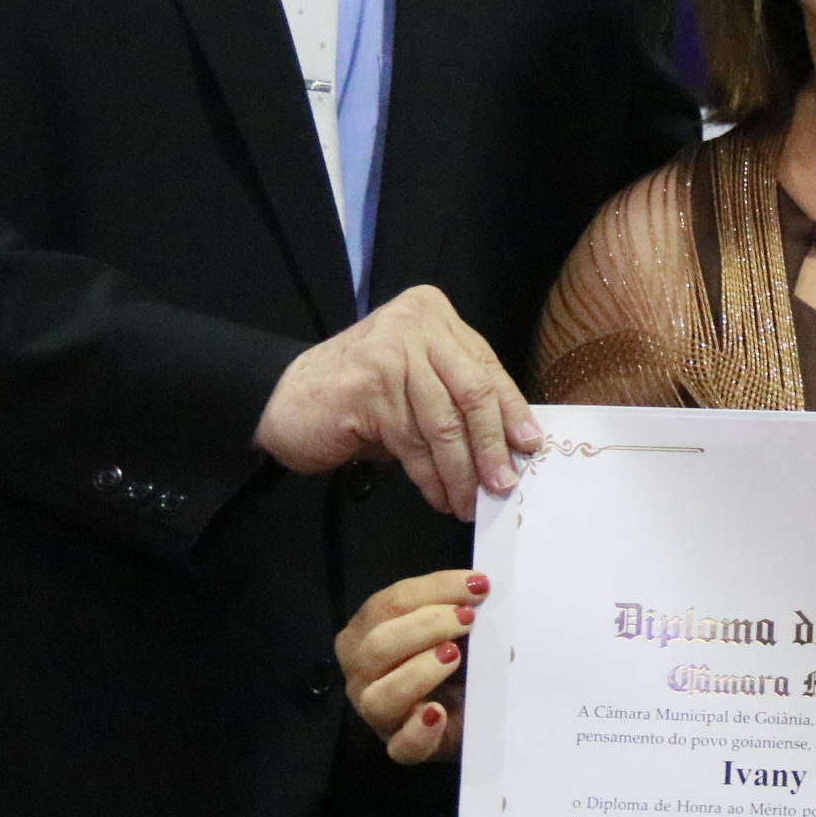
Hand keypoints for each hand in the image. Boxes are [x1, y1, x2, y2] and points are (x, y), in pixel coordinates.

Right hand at [254, 285, 540, 519]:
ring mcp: (391, 351)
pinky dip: (431, 476)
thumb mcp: (418, 384)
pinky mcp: (368, 386)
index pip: (486, 367)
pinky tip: (440, 497)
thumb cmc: (360, 396)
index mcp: (435, 313)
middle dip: (492, 445)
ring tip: (471, 503)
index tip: (531, 447)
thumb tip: (513, 444)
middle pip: (472, 391)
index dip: (512, 411)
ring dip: (462, 471)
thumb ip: (458, 398)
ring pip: (444, 423)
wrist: (285, 402)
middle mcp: (416, 323)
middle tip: (504, 485)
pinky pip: (413, 442)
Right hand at [337, 569, 486, 763]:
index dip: (434, 590)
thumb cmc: (455, 660)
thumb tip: (480, 594)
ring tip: (454, 657)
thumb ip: (460, 609)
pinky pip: (402, 746)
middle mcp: (362, 671)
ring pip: (380, 695)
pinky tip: (439, 713)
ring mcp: (377, 713)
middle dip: (426, 626)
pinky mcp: (401, 747)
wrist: (470, 711)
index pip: (389, 604)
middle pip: (377, 645)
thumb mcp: (457, 629)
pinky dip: (419, 730)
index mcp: (368, 631)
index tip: (477, 585)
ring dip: (419, 672)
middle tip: (467, 620)